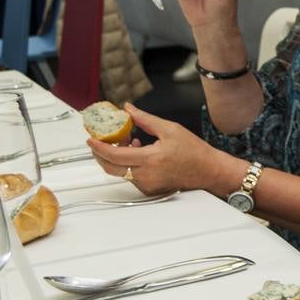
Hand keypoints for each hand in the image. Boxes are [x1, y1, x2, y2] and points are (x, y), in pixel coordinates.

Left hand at [86, 104, 234, 195]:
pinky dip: (128, 164)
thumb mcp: (169, 129)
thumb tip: (128, 110)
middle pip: (110, 167)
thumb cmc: (194, 152)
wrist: (208, 170)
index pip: (114, 155)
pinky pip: (130, 176)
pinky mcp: (148, 189)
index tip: (91, 138)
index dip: (98, 147)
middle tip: (101, 139)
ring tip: (129, 141)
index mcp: (149, 159)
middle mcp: (145, 176)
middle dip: (101, 153)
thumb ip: (145, 119)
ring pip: (120, 171)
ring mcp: (146, 185)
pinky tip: (138, 152)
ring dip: (117, 157)